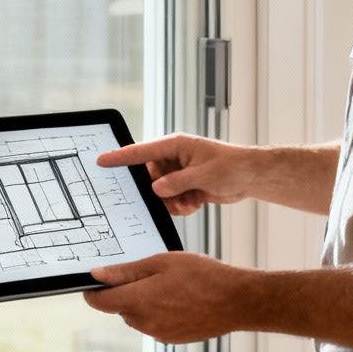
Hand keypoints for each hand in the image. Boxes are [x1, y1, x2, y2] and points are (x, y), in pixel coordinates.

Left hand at [84, 252, 255, 342]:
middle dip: (127, 292)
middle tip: (150, 274)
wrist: (236, 301)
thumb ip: (126, 271)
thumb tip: (97, 275)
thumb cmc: (203, 276)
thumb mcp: (161, 263)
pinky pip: (155, 324)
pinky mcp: (172, 339)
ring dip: (144, 302)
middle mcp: (144, 322)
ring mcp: (159, 334)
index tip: (97, 282)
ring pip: (138, 316)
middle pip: (120, 308)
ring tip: (171, 286)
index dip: (94, 291)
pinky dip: (160, 312)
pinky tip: (180, 299)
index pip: (99, 302)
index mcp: (138, 301)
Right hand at [97, 134, 259, 215]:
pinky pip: (171, 199)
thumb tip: (155, 189)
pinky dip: (181, 205)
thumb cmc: (232, 166)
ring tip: (191, 200)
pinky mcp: (185, 185)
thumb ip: (177, 182)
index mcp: (175, 145)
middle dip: (159, 192)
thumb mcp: (203, 175)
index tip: (101, 160)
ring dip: (172, 202)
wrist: (251, 177)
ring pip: (160, 192)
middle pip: (150, 177)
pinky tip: (196, 203)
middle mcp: (174, 158)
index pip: (141, 152)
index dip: (120, 157)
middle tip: (172, 196)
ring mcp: (179, 172)